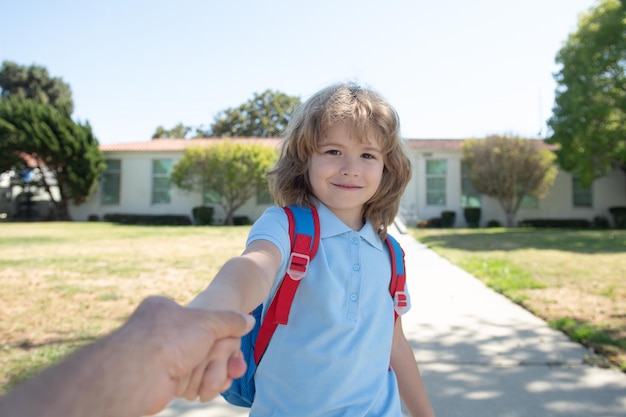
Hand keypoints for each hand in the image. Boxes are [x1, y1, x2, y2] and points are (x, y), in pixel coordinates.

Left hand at [116, 297, 253, 414]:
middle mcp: (160, 332)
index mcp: (165, 309)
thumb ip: (230, 320)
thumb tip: (249, 321)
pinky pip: (192, 382)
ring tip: (226, 377)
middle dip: (222, 358)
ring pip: (199, 365)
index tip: (233, 341)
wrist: (139, 375)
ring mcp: (161, 358)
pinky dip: (204, 385)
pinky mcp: (164, 382)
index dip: (220, 332)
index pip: (200, 318)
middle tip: (237, 365)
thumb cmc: (170, 339)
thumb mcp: (208, 321)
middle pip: (203, 345)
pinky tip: (214, 388)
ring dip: (215, 372)